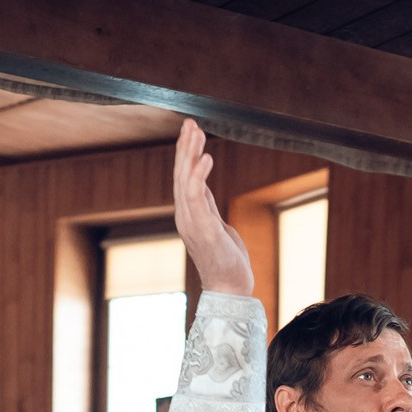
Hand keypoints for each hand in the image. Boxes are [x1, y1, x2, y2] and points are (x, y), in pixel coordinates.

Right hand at [172, 120, 253, 296]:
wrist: (229, 288)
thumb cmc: (225, 260)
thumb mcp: (216, 225)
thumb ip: (206, 205)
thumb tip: (202, 185)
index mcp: (189, 214)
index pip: (183, 178)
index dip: (186, 153)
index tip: (191, 130)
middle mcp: (186, 216)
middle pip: (181, 174)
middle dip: (185, 147)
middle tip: (190, 122)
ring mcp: (192, 222)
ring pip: (186, 180)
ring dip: (190, 155)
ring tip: (196, 132)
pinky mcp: (204, 228)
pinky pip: (197, 196)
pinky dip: (199, 175)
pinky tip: (206, 158)